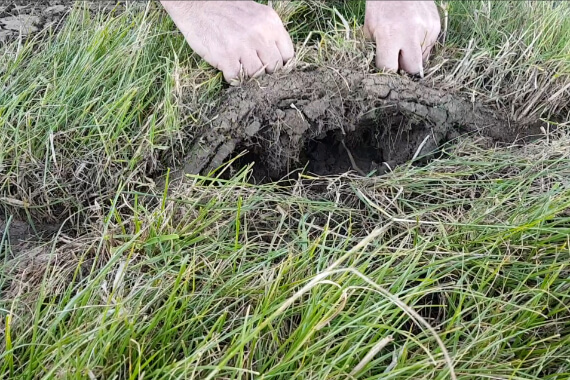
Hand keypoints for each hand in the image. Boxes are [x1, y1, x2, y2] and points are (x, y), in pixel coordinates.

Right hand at [161, 1, 294, 81]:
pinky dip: (232, 77)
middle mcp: (260, 34)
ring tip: (239, 66)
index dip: (279, 62)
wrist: (195, 3)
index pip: (288, 54)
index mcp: (270, 22)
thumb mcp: (255, 13)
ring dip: (248, 75)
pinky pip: (237, 78)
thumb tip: (278, 56)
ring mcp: (243, 47)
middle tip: (252, 66)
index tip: (270, 64)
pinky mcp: (226, 57)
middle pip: (274, 67)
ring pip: (257, 75)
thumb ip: (268, 32)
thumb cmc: (225, 9)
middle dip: (265, 70)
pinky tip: (227, 68)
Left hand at [364, 1, 440, 74]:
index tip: (385, 69)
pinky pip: (429, 47)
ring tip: (404, 43)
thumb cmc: (381, 5)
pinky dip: (420, 46)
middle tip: (398, 63)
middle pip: (414, 69)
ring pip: (423, 60)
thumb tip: (382, 70)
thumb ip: (376, 50)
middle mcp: (410, 33)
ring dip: (413, 57)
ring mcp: (426, 29)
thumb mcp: (370, 27)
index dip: (386, 72)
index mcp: (389, 34)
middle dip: (405, 70)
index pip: (390, 68)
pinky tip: (412, 34)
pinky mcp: (436, 26)